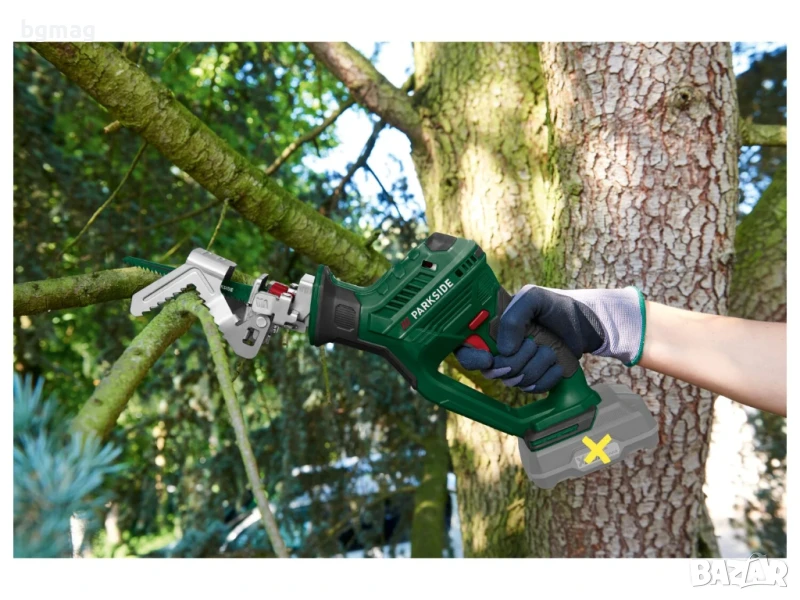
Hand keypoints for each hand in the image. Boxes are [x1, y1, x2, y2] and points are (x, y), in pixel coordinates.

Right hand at [455, 284, 644, 392]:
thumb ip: (514, 316)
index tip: (489, 358)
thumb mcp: (533, 298)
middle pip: (490, 370)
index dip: (471, 357)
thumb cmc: (556, 306)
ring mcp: (515, 366)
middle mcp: (498, 348)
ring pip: (514, 381)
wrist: (584, 324)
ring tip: (549, 347)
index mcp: (490, 327)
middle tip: (532, 342)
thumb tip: (504, 349)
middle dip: (515, 359)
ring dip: (537, 364)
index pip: (463, 348)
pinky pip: (533, 388)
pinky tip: (556, 362)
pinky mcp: (533, 379)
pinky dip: (548, 376)